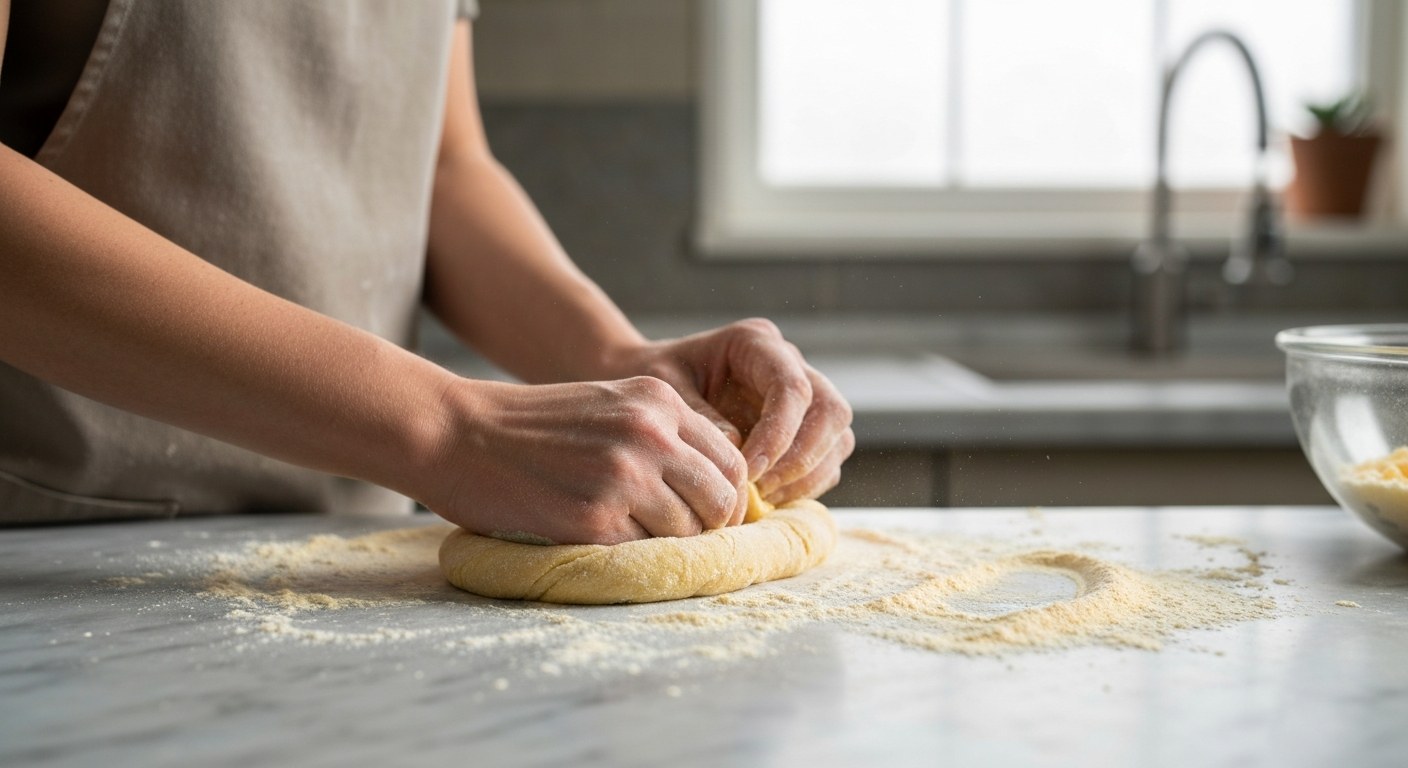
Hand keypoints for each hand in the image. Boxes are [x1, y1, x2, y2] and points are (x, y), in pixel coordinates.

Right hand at [427, 376, 747, 544]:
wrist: (456, 433)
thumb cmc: (531, 426)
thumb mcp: (610, 405)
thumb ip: (663, 436)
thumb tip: (719, 493)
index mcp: (659, 401)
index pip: (732, 461)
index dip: (729, 497)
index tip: (711, 515)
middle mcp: (651, 435)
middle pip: (722, 500)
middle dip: (710, 527)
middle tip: (682, 539)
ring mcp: (625, 478)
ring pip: (687, 532)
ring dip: (666, 543)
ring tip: (627, 533)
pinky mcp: (595, 520)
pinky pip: (641, 553)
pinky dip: (627, 554)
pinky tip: (596, 536)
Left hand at [602, 319, 854, 504]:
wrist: (651, 390)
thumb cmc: (653, 379)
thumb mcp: (664, 389)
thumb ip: (700, 417)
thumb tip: (739, 453)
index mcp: (756, 343)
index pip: (792, 388)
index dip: (779, 434)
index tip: (747, 471)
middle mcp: (789, 364)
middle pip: (830, 411)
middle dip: (801, 458)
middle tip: (759, 490)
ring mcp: (803, 396)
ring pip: (837, 438)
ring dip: (806, 477)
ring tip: (760, 500)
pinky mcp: (804, 429)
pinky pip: (826, 461)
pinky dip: (804, 486)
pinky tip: (766, 500)